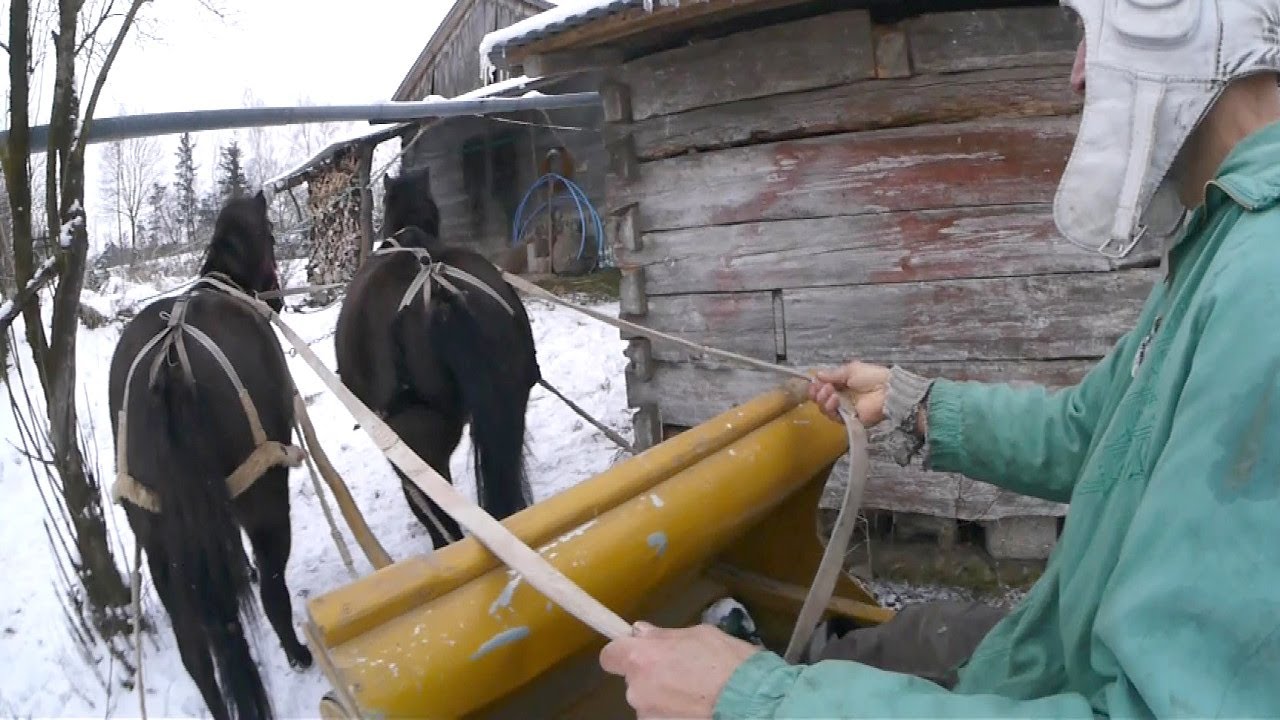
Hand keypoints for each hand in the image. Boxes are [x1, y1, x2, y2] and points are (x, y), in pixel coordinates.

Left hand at [599, 622, 760, 719]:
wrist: (751, 701)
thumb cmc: (728, 661)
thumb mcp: (699, 634)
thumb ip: (664, 636)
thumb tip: (641, 632)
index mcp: (641, 658)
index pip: (609, 656)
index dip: (622, 652)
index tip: (637, 652)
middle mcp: (636, 690)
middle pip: (633, 681)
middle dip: (651, 676)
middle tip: (681, 672)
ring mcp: (648, 716)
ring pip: (648, 702)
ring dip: (664, 698)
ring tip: (695, 694)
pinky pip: (662, 717)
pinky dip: (674, 714)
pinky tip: (697, 709)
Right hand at [808, 361, 889, 425]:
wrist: (886, 391)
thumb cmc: (871, 377)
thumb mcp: (851, 370)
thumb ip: (834, 374)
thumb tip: (818, 375)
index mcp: (842, 384)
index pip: (823, 387)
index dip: (816, 386)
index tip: (814, 382)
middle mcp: (841, 397)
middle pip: (820, 399)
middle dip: (817, 392)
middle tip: (823, 387)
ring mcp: (844, 409)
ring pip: (824, 408)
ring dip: (823, 399)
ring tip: (831, 392)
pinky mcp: (847, 420)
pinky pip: (833, 416)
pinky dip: (830, 407)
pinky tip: (835, 399)